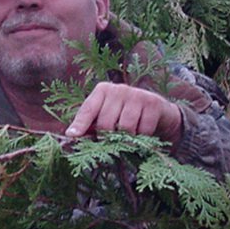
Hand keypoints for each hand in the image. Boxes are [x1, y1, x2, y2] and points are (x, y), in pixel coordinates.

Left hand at [65, 82, 182, 143]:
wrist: (159, 113)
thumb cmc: (125, 115)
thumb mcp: (106, 116)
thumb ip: (89, 124)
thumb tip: (71, 135)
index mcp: (102, 90)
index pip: (88, 109)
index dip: (80, 124)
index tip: (72, 136)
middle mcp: (118, 88)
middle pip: (106, 123)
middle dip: (108, 136)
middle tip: (113, 139)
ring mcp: (136, 94)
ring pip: (125, 128)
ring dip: (127, 138)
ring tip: (128, 135)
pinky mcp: (153, 103)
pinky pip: (143, 130)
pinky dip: (142, 136)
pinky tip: (143, 131)